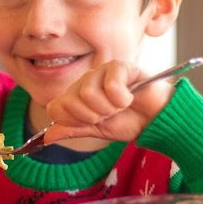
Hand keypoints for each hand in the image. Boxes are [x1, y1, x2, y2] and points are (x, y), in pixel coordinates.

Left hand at [44, 60, 173, 142]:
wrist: (157, 120)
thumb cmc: (129, 121)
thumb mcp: (96, 130)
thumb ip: (72, 130)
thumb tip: (45, 137)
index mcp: (76, 94)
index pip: (55, 107)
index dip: (73, 120)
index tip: (92, 122)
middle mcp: (86, 80)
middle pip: (71, 101)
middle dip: (94, 115)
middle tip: (110, 113)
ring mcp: (102, 71)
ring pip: (88, 93)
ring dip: (109, 107)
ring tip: (121, 105)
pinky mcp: (120, 66)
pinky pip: (110, 85)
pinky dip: (122, 98)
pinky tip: (131, 96)